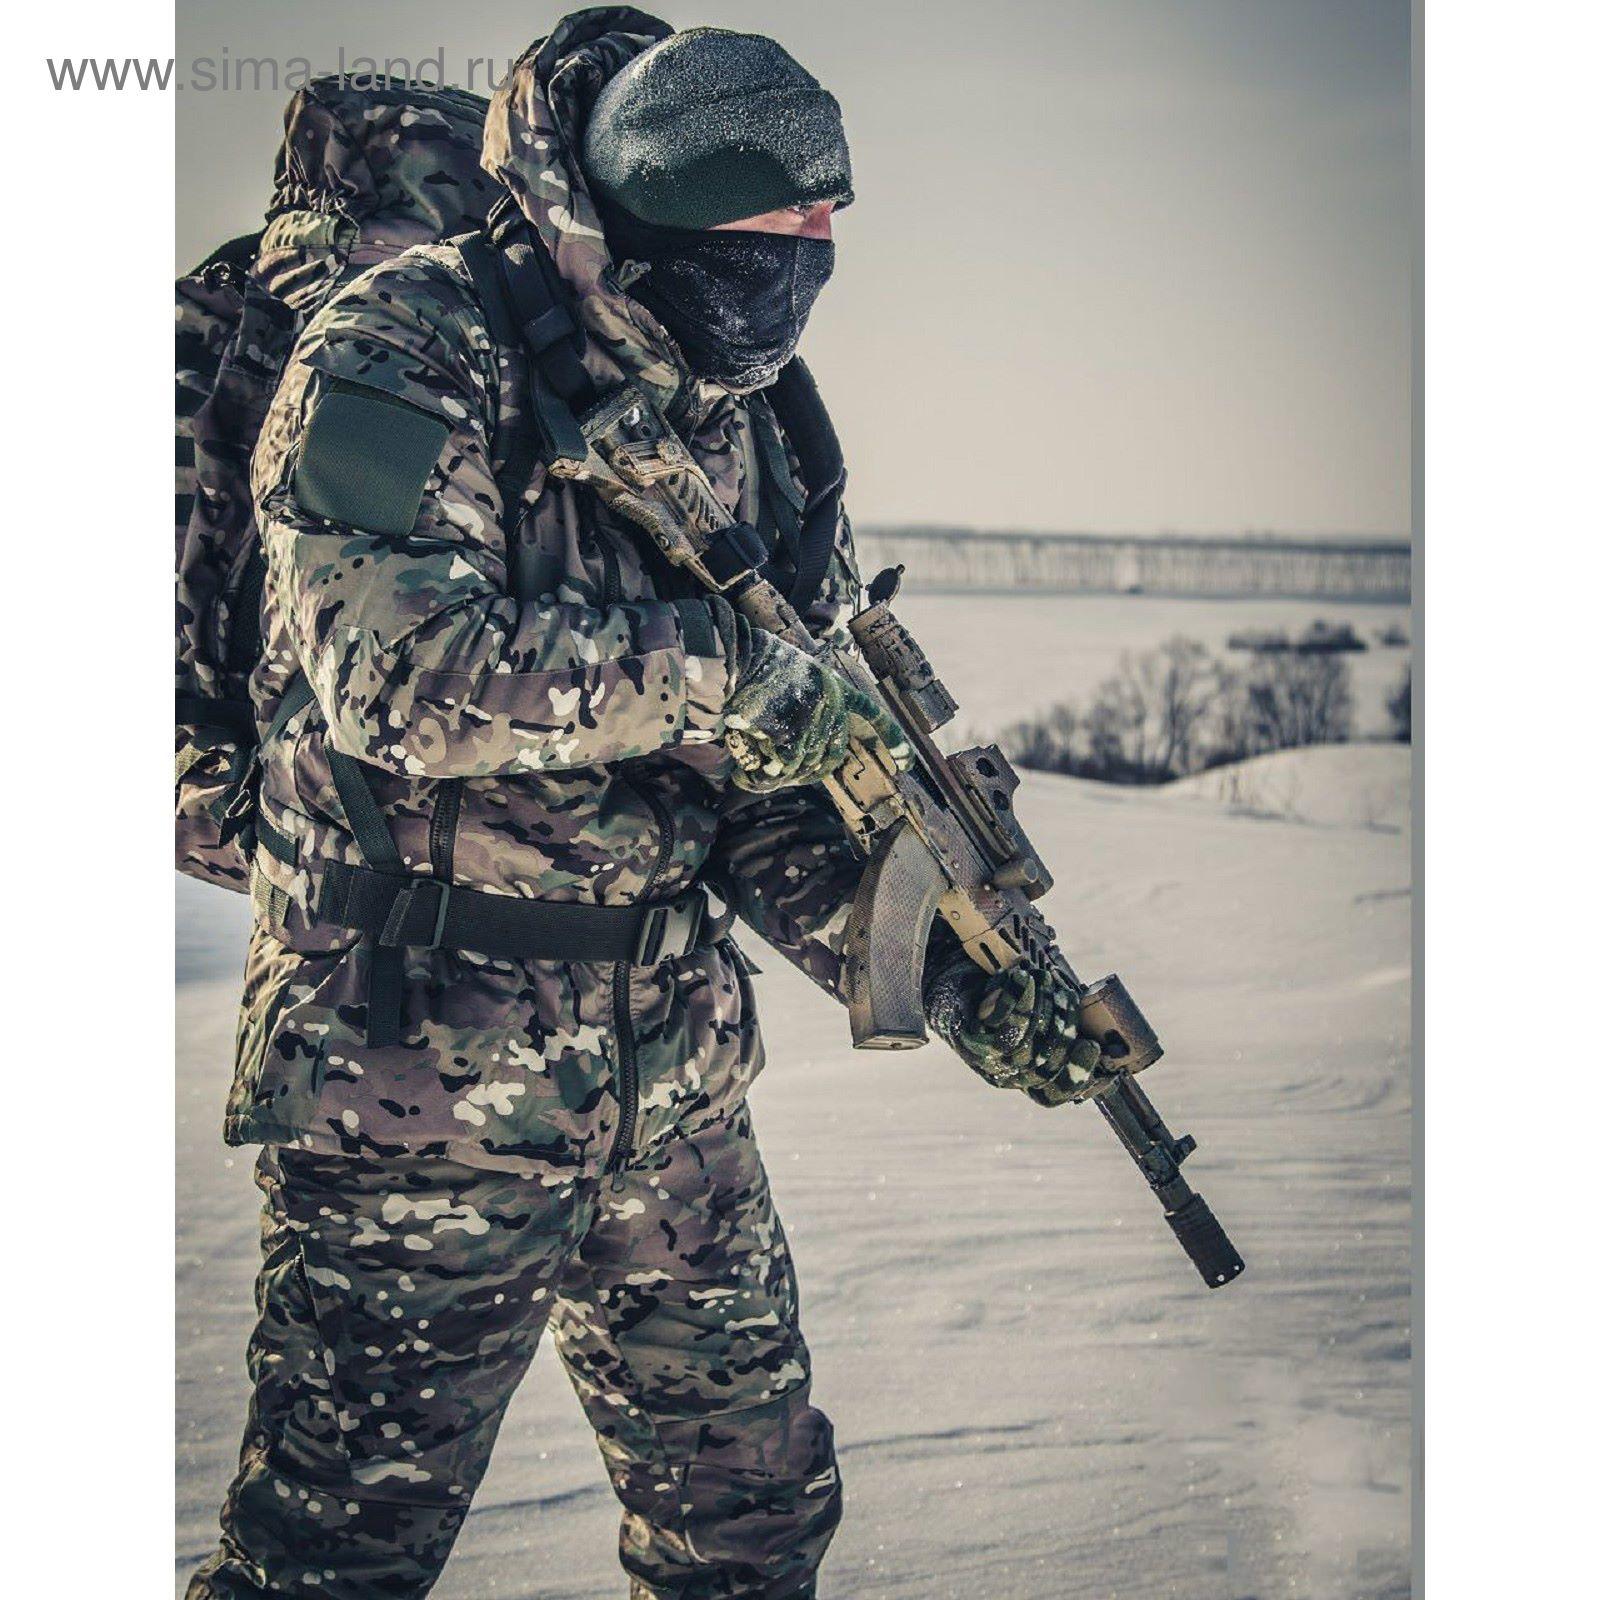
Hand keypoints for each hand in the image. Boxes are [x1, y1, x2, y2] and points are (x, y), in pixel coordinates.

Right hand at [723, 629, 908, 792]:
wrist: (741, 659)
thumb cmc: (762, 666)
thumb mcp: (802, 675)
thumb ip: (815, 703)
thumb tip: (811, 748)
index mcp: (837, 689)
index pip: (873, 715)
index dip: (892, 740)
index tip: (907, 763)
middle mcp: (832, 707)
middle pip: (831, 759)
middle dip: (808, 772)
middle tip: (784, 771)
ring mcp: (814, 724)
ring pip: (804, 768)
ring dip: (781, 772)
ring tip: (760, 763)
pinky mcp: (792, 736)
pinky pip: (782, 768)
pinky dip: (763, 771)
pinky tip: (751, 765)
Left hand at [926, 957, 1103, 1104]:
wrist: (945, 982)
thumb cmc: (996, 999)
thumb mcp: (1031, 1018)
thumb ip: (1057, 1029)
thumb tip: (1100, 1027)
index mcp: (1023, 1078)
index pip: (1053, 1095)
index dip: (1079, 1079)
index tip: (1096, 1048)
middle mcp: (1005, 1074)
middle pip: (1045, 1064)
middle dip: (1064, 1027)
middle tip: (1068, 993)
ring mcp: (984, 1058)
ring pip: (1026, 1043)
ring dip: (1042, 1007)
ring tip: (1045, 978)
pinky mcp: (968, 1035)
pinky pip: (1000, 1023)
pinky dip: (1016, 997)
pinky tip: (1022, 976)